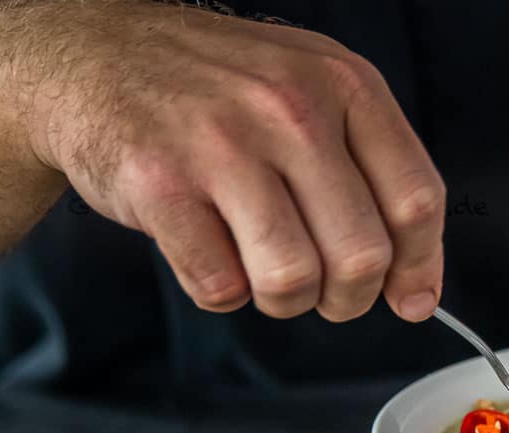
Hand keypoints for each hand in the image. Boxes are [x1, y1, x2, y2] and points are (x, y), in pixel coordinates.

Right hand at [25, 2, 444, 322]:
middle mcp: (291, 108)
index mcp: (345, 85)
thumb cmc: (218, 95)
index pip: (416, 200)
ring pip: (293, 279)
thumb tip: (416, 297)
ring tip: (262, 271)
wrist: (90, 55)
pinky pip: (220, 287)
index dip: (418, 267)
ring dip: (284, 301)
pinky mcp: (160, 184)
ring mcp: (223, 144)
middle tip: (320, 288)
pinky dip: (221, 292)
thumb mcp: (315, 100)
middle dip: (346, 297)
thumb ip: (377, 184)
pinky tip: (210, 253)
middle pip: (362, 255)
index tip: (405, 298)